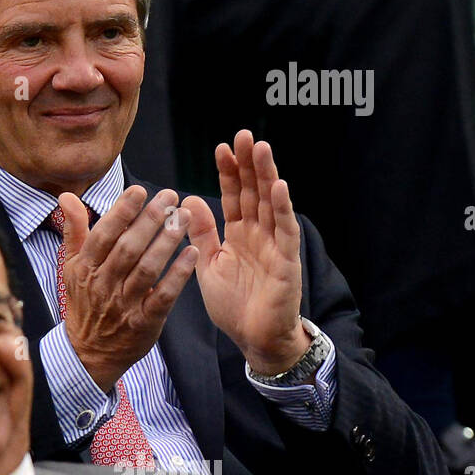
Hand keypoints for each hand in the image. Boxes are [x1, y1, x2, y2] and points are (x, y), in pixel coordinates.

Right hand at [60, 185, 197, 390]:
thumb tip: (66, 196)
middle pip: (128, 248)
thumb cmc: (84, 301)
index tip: (138, 190)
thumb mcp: (72, 266)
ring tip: (183, 217)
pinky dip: (178, 275)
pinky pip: (163, 296)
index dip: (120, 211)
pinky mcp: (144, 323)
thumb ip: (74, 230)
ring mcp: (124, 305)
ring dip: (166, 241)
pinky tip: (192, 253)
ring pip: (147, 269)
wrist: (88, 352)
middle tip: (169, 196)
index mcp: (85, 269)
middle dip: (149, 220)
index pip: (103, 235)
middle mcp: (103, 285)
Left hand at [183, 131, 309, 374]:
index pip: (234, 196)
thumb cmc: (234, 305)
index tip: (221, 147)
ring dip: (266, 176)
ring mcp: (274, 245)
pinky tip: (279, 186)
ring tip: (260, 149)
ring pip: (271, 204)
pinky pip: (285, 230)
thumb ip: (202, 233)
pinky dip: (282, 208)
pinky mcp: (286, 261)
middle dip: (248, 164)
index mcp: (239, 235)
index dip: (229, 173)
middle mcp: (259, 234)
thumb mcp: (208, 264)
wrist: (254, 339)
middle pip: (254, 192)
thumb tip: (188, 200)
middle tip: (243, 135)